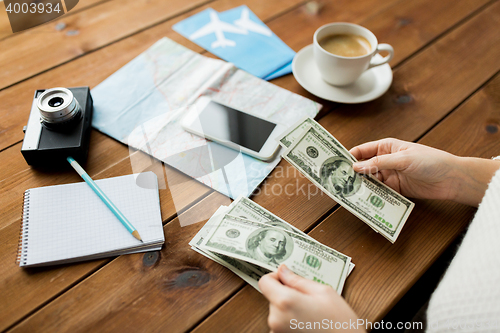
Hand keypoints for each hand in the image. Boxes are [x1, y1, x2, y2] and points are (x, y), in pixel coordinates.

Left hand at [259, 265, 364, 332]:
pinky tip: (308, 323)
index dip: (275, 276)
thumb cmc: (340, 324)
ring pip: (278, 310)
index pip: (264, 281)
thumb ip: (298, 280)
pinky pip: (282, 323)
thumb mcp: (324, 292)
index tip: (286, 277)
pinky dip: (291, 321)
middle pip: (272, 296)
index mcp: (285, 302)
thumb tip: (284, 271)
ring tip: (311, 313)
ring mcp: (277, 332)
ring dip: (290, 308)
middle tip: (308, 299)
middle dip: (287, 293)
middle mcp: (276, 319)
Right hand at [349, 138, 499, 206]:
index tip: (335, 164)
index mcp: (386, 146)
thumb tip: (356, 167)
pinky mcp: (396, 190)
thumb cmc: (431, 161)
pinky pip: (380, 193)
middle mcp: (386, 160)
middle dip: (352, 174)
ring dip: (361, 187)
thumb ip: (378, 163)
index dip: (348, 157)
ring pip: (370, 182)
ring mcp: (390, 176)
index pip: (362, 151)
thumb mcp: (403, 159)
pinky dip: (372, 197)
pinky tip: (364, 201)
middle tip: (337, 182)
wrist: (452, 179)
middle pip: (363, 167)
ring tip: (348, 194)